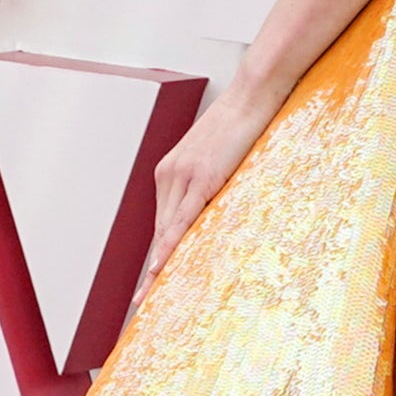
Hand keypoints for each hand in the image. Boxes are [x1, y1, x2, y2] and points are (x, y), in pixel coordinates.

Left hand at [135, 81, 281, 295]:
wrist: (252, 95)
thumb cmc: (243, 124)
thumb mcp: (220, 157)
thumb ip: (211, 182)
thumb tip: (216, 207)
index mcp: (171, 169)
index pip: (162, 221)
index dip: (156, 253)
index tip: (148, 280)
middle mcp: (169, 174)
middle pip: (158, 231)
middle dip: (151, 267)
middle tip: (142, 300)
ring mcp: (183, 175)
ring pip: (166, 231)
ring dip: (157, 265)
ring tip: (149, 295)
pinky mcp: (201, 178)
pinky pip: (182, 220)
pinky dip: (169, 246)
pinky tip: (161, 267)